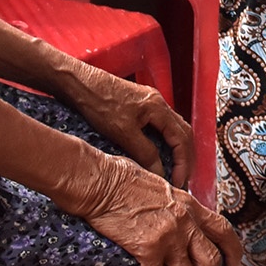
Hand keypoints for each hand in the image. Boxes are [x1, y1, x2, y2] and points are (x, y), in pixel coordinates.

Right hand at [57, 148, 241, 265]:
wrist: (99, 180)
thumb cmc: (121, 180)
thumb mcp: (160, 187)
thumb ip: (173, 205)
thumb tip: (172, 218)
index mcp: (190, 205)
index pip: (224, 231)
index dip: (233, 254)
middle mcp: (186, 221)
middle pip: (211, 263)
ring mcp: (169, 234)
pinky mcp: (148, 246)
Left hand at [61, 63, 196, 190]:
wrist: (79, 83)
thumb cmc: (98, 103)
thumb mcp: (122, 132)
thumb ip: (144, 152)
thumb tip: (160, 172)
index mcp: (159, 108)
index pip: (182, 138)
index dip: (183, 162)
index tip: (179, 182)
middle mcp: (159, 104)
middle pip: (183, 133)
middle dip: (185, 158)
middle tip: (182, 180)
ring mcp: (150, 103)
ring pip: (173, 129)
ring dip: (177, 150)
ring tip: (173, 170)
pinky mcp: (140, 106)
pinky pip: (161, 126)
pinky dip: (166, 143)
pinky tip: (159, 154)